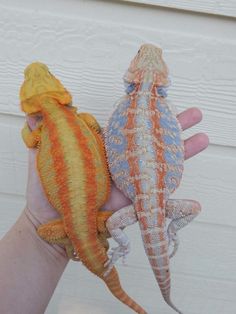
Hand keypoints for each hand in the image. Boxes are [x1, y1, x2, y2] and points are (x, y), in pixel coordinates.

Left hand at [25, 107, 208, 223]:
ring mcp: (129, 180)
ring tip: (202, 136)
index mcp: (104, 147)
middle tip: (194, 114)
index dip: (145, 113)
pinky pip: (156, 193)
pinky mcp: (132, 201)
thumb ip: (43, 132)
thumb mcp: (43, 154)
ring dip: (182, 150)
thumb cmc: (47, 188)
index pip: (129, 125)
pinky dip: (175, 190)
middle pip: (151, 140)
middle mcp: (121, 161)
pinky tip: (194, 193)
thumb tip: (38, 110)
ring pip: (160, 162)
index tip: (160, 99)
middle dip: (173, 126)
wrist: (52, 223)